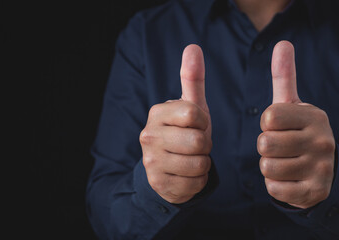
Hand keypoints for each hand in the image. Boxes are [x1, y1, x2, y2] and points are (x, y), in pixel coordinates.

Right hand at [140, 45, 211, 203]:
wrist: (165, 166)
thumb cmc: (182, 132)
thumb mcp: (189, 107)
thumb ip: (192, 78)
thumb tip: (193, 46)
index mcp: (157, 113)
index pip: (194, 114)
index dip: (203, 122)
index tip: (195, 125)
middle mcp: (148, 136)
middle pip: (198, 141)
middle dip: (204, 145)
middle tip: (194, 145)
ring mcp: (151, 162)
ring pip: (199, 164)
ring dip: (202, 163)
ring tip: (190, 159)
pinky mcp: (159, 184)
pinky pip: (196, 183)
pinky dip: (198, 180)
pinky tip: (186, 174)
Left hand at [258, 41, 335, 208]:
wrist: (315, 171)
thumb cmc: (295, 133)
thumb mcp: (290, 106)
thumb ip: (284, 77)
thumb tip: (282, 43)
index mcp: (314, 116)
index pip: (269, 117)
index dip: (266, 124)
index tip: (278, 127)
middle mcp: (323, 140)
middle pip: (265, 143)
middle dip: (265, 146)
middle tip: (280, 147)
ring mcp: (322, 168)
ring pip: (268, 167)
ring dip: (269, 166)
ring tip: (285, 162)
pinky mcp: (315, 191)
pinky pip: (274, 188)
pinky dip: (275, 185)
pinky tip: (289, 179)